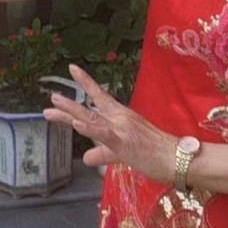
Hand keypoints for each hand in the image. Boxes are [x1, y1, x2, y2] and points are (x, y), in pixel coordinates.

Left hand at [43, 64, 176, 184]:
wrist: (177, 157)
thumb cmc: (155, 154)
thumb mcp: (123, 153)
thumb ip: (103, 153)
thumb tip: (86, 157)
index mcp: (121, 118)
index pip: (99, 98)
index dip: (86, 84)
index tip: (72, 70)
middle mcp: (119, 119)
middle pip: (90, 109)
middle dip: (69, 104)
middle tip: (51, 98)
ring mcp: (121, 129)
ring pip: (92, 119)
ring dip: (72, 112)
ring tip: (54, 106)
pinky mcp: (123, 142)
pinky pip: (103, 134)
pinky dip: (88, 129)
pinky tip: (76, 123)